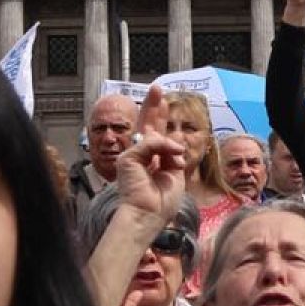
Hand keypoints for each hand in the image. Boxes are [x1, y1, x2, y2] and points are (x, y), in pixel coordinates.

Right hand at [111, 88, 187, 226]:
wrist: (148, 216)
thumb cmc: (161, 203)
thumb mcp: (175, 174)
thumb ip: (172, 154)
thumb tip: (173, 138)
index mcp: (152, 162)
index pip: (155, 136)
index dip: (159, 119)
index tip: (163, 103)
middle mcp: (140, 157)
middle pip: (147, 126)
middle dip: (154, 107)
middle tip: (157, 88)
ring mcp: (132, 156)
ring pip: (152, 135)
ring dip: (169, 144)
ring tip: (177, 158)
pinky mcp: (127, 158)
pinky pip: (150, 143)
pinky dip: (164, 147)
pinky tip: (173, 156)